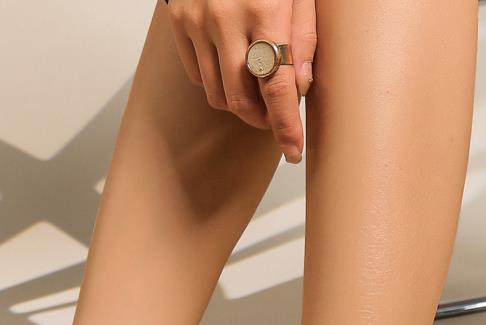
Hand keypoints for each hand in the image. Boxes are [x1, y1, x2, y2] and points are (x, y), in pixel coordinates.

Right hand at [166, 0, 315, 162]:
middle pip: (242, 99)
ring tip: (257, 94)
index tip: (294, 150)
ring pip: (218, 94)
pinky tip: (233, 70)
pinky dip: (218, 84)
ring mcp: (197, 22)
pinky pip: (199, 76)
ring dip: (241, 105)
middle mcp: (226, 19)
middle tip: (277, 119)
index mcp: (265, 9)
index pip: (277, 87)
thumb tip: (302, 87)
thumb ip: (305, 36)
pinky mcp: (180, 23)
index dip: (286, 126)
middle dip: (262, 119)